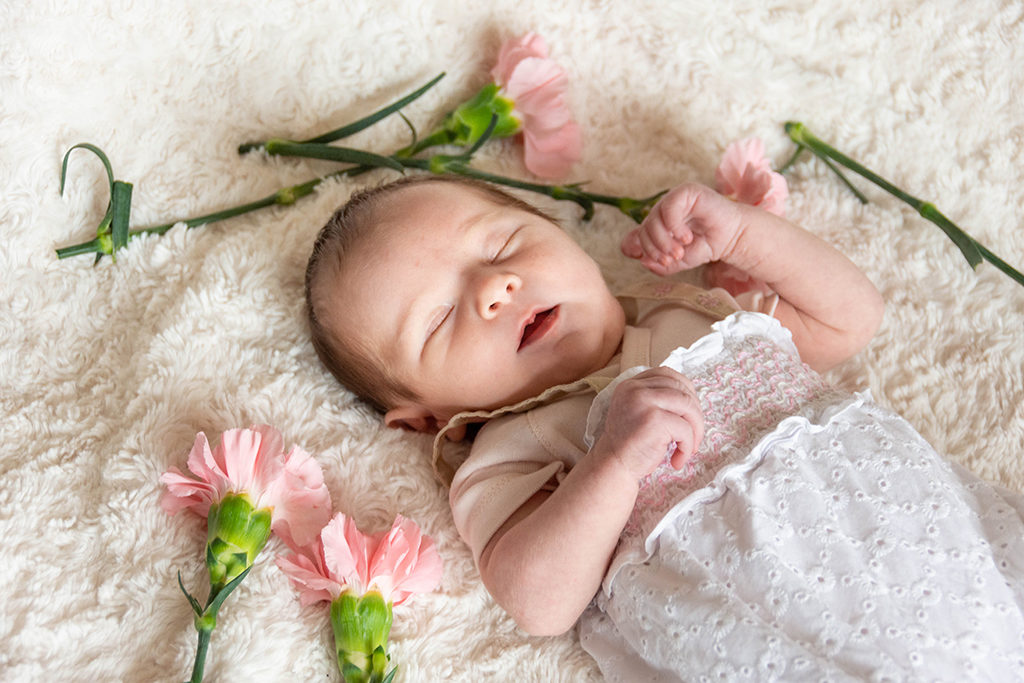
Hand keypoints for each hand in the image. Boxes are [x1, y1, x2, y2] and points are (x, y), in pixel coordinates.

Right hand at [593, 366, 703, 479]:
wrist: (613, 466)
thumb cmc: (630, 444)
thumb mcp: (638, 411)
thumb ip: (656, 398)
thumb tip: (691, 398)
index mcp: (631, 384)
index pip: (667, 374)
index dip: (685, 391)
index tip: (687, 413)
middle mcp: (635, 389)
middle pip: (682, 389)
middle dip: (695, 414)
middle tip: (693, 436)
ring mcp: (644, 402)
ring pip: (688, 406)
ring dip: (696, 430)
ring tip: (689, 448)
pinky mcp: (654, 420)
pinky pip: (685, 429)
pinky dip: (688, 446)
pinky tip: (677, 459)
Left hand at [621, 183, 745, 275]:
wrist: (733, 237)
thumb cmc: (706, 246)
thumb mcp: (679, 261)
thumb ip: (660, 264)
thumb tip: (642, 261)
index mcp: (656, 225)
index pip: (635, 237)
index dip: (642, 250)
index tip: (659, 262)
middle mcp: (661, 211)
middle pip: (643, 230)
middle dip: (655, 249)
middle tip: (672, 259)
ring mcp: (672, 200)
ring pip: (653, 219)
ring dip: (664, 240)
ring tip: (680, 251)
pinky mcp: (685, 192)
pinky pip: (669, 208)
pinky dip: (674, 226)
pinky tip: (686, 237)